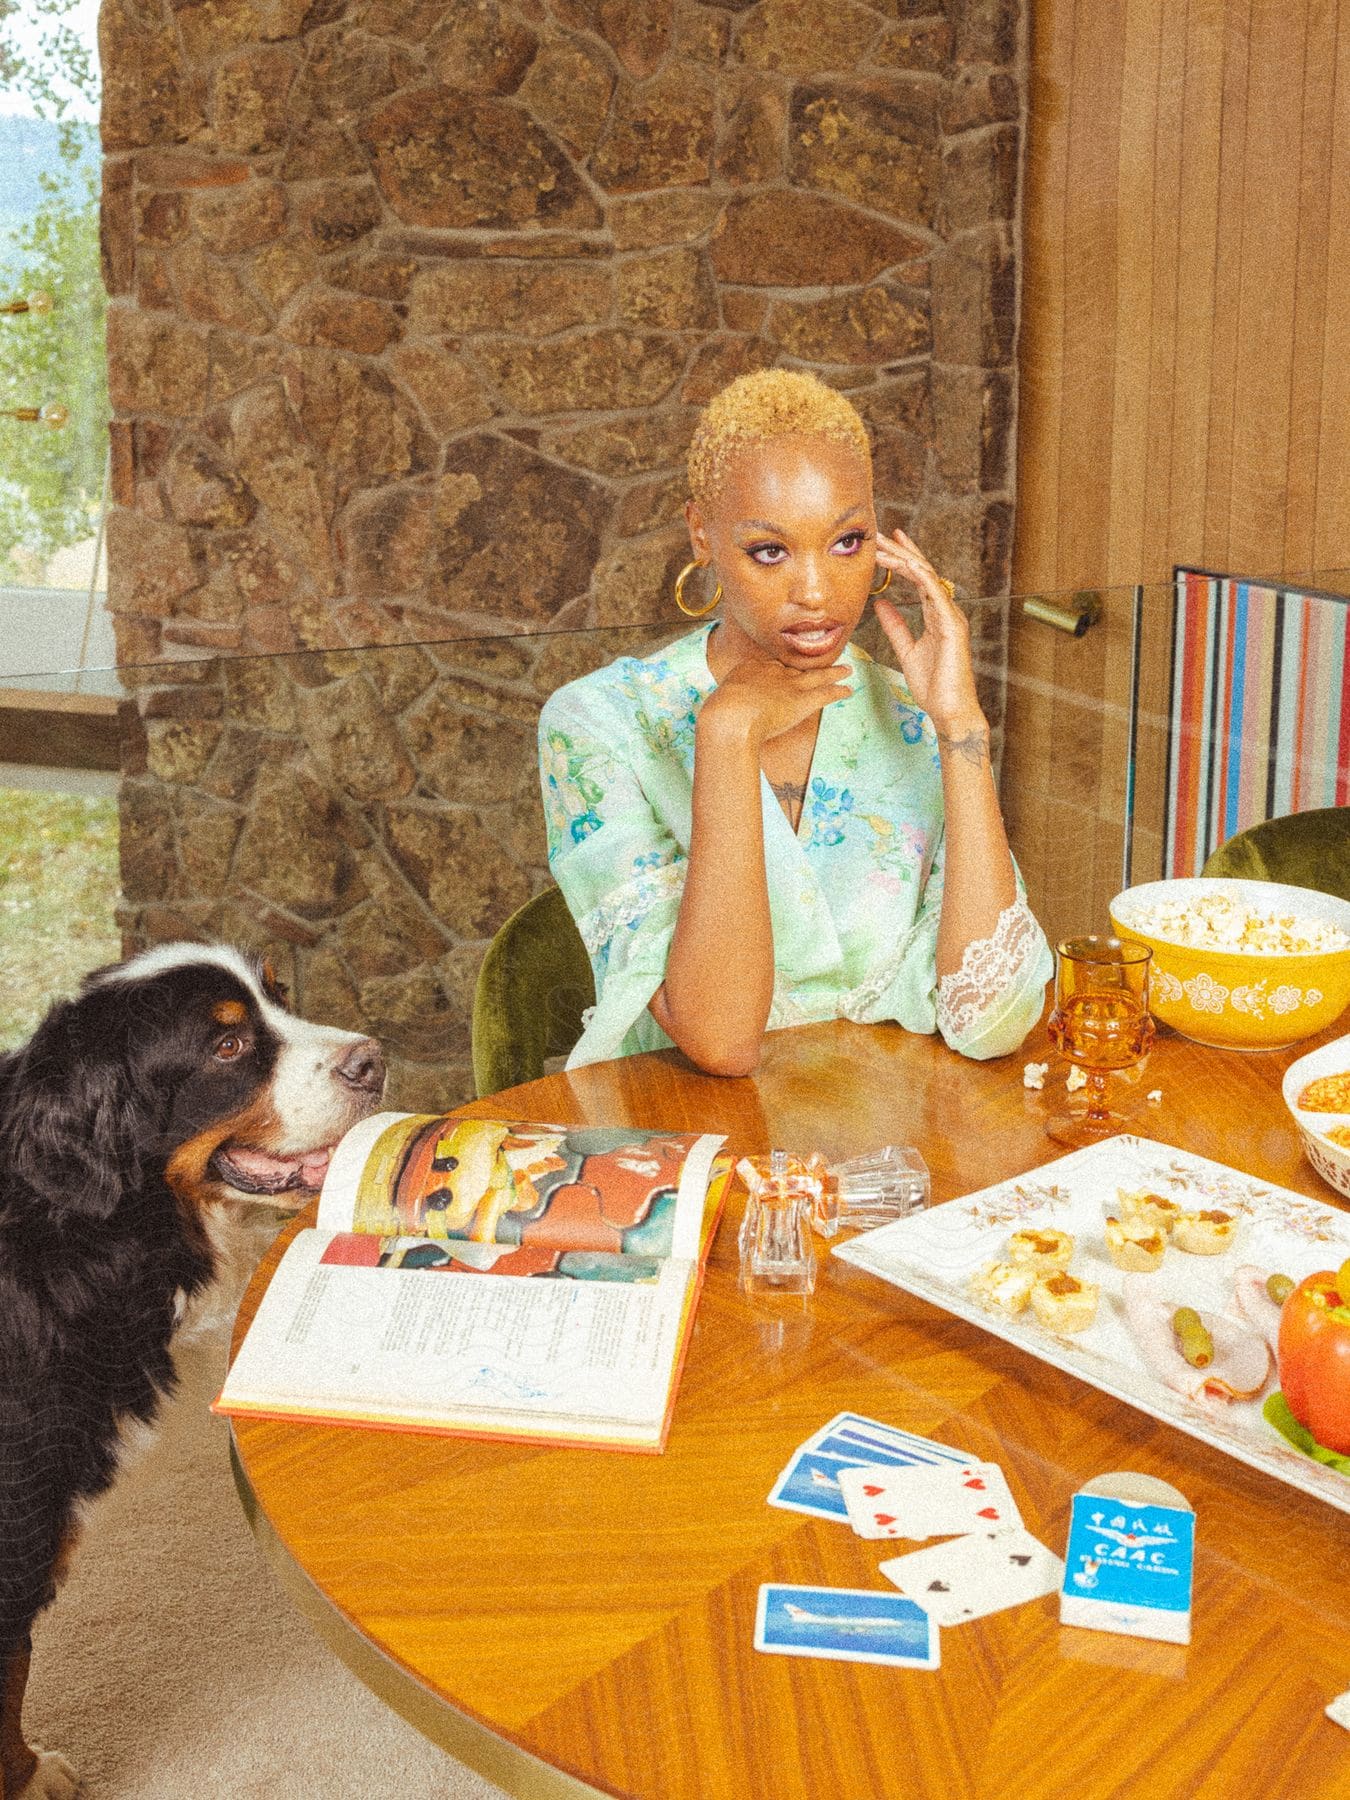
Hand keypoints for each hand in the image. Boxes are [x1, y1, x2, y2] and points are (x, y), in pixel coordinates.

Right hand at [699, 655, 850, 751]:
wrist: (730, 716)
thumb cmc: (719, 717)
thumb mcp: (718, 708)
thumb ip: (726, 712)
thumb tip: (719, 724)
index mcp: (749, 670)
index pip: (769, 668)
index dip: (779, 672)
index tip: (784, 673)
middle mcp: (772, 672)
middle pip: (795, 668)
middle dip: (808, 667)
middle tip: (820, 663)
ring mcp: (789, 685)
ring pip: (816, 676)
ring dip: (833, 673)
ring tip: (847, 669)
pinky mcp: (803, 700)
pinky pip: (826, 693)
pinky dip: (839, 691)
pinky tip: (848, 690)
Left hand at [871, 528, 984, 733]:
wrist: (949, 709)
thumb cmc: (933, 685)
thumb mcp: (907, 650)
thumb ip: (896, 626)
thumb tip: (881, 604)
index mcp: (937, 615)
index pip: (919, 579)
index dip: (904, 558)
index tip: (886, 543)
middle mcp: (946, 610)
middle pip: (922, 571)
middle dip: (901, 550)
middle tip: (881, 533)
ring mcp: (951, 616)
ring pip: (927, 577)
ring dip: (904, 558)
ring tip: (884, 545)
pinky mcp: (952, 625)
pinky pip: (936, 593)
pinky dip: (920, 576)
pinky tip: (905, 563)